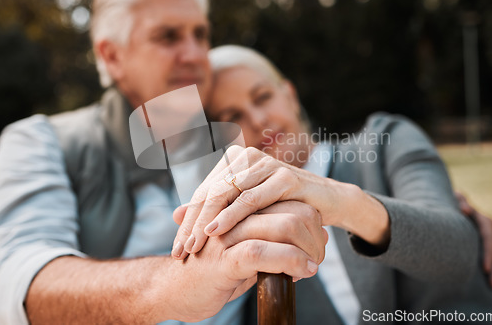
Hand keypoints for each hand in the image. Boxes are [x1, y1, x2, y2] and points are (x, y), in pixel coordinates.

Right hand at [169, 200, 326, 321]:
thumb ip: (269, 239)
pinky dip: (290, 260)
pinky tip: (301, 272)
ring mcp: (229, 234)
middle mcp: (236, 215)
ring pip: (283, 225)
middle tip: (318, 256)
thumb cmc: (211, 272)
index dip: (310, 220)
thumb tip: (313, 235)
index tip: (317, 242)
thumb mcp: (242, 250)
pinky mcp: (224, 257)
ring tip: (313, 265)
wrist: (172, 290)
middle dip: (313, 234)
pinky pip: (263, 251)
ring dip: (308, 247)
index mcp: (241, 209)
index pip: (289, 201)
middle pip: (292, 209)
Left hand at [171, 145, 332, 258]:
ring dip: (206, 222)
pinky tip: (216, 231)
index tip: (177, 247)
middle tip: (181, 251)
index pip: (204, 191)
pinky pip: (251, 198)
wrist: (327, 204)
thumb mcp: (245, 211)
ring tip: (193, 246)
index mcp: (235, 162)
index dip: (188, 219)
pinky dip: (231, 216)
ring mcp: (266, 164)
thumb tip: (175, 215)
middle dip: (193, 224)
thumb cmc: (283, 208)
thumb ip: (214, 210)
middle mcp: (247, 158)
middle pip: (211, 192)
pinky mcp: (284, 177)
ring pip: (226, 194)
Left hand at [455, 192, 491, 286]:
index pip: (489, 239)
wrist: (457, 207)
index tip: (485, 268)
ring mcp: (491, 239)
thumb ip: (461, 202)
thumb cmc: (455, 205)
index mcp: (484, 222)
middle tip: (491, 283)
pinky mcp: (488, 246)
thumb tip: (464, 209)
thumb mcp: (458, 203)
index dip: (488, 254)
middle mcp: (490, 231)